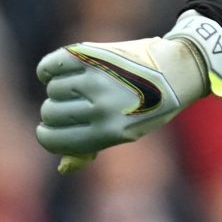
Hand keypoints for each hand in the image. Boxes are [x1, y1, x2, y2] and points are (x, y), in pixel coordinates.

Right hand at [37, 11, 221, 173]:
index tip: (51, 130)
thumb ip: (90, 150)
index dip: (48, 135)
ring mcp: (95, 79)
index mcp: (107, 132)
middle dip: (56, 111)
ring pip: (52, 89)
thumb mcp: (123, 134)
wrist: (173, 71)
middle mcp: (100, 107)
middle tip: (76, 104)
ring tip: (82, 85)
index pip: (52, 140)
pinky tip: (62, 71)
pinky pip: (49, 67)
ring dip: (60, 88)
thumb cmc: (147, 107)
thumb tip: (63, 167)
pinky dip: (49, 70)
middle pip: (50, 113)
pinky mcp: (90, 55)